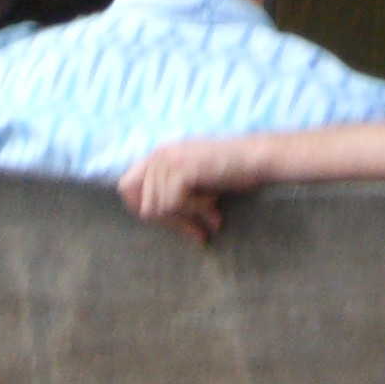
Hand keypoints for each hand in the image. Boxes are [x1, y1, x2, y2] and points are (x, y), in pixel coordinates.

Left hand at [118, 136, 263, 242]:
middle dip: (173, 221)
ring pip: (159, 209)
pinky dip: (196, 210)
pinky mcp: (181, 169)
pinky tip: (214, 202)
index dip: (142, 208)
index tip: (170, 221)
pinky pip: (174, 205)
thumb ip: (171, 189)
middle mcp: (160, 154)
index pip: (126, 188)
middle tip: (197, 229)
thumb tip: (148, 215)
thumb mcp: (194, 179)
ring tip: (213, 211)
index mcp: (160, 155)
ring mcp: (169, 160)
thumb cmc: (232, 171)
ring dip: (189, 215)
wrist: (258, 158)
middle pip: (144, 206)